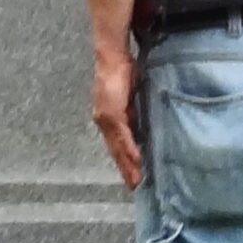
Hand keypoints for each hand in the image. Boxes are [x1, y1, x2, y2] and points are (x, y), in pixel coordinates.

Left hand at [92, 50, 141, 189]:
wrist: (112, 56)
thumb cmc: (122, 73)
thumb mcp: (129, 97)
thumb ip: (131, 112)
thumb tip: (138, 126)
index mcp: (107, 117)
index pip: (115, 143)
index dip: (123, 160)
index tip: (131, 176)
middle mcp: (103, 120)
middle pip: (115, 150)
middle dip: (125, 169)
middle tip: (135, 186)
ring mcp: (106, 117)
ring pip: (117, 147)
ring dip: (127, 164)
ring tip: (137, 179)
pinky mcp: (112, 112)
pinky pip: (122, 135)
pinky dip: (129, 149)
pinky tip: (136, 160)